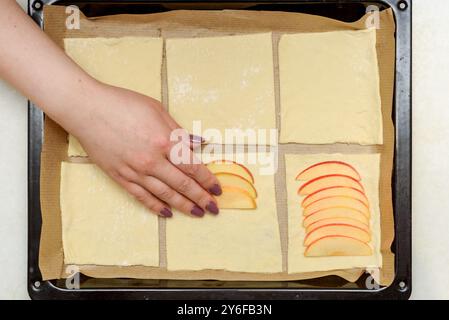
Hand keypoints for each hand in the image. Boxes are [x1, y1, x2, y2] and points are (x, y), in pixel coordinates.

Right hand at [71, 83, 221, 217]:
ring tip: (197, 213)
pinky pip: (141, 196)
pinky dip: (155, 206)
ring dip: (183, 206)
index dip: (207, 180)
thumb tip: (198, 143)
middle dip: (201, 198)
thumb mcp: (157, 110)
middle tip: (214, 208)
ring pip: (164, 194)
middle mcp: (152, 160)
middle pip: (182, 184)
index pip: (192, 166)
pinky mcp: (120, 177)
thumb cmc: (123, 104)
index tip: (217, 189)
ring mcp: (135, 171)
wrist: (87, 109)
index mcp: (164, 141)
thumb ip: (178, 132)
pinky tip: (167, 213)